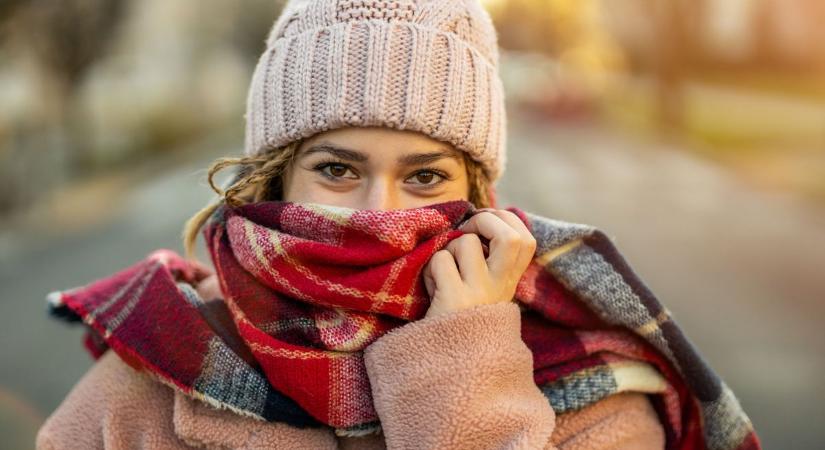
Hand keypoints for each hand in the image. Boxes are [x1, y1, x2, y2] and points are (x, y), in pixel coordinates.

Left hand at [422, 208, 536, 317]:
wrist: (451, 368)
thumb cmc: (460, 320)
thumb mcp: (484, 292)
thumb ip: (490, 263)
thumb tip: (482, 221)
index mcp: (510, 283)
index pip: (527, 239)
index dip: (506, 221)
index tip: (484, 225)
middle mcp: (501, 288)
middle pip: (511, 236)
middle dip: (484, 221)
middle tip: (466, 232)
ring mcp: (480, 294)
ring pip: (466, 242)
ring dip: (448, 249)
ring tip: (445, 272)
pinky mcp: (455, 300)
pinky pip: (440, 260)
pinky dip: (430, 268)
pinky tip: (433, 289)